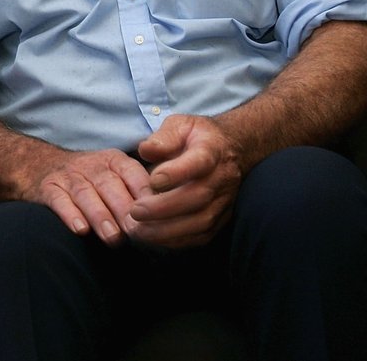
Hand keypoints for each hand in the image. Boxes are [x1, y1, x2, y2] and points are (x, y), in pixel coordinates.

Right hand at [28, 148, 153, 245]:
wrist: (39, 165)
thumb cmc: (90, 180)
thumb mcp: (114, 176)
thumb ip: (136, 193)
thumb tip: (167, 221)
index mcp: (114, 161)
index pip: (133, 174)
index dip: (145, 194)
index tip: (156, 215)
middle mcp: (92, 165)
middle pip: (109, 185)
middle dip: (124, 209)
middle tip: (136, 232)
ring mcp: (69, 176)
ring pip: (86, 194)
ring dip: (101, 216)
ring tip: (113, 237)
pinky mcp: (48, 187)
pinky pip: (59, 200)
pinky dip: (70, 214)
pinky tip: (80, 230)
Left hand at [128, 115, 242, 248]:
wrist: (231, 150)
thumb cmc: (198, 137)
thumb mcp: (181, 125)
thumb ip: (163, 137)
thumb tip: (146, 150)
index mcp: (212, 150)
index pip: (199, 162)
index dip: (177, 173)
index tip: (152, 180)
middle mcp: (222, 178)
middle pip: (198, 196)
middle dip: (164, 208)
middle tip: (135, 211)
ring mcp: (224, 201)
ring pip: (201, 221)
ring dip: (168, 230)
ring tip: (139, 230)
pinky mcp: (221, 219)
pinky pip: (202, 235)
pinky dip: (177, 241)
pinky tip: (154, 239)